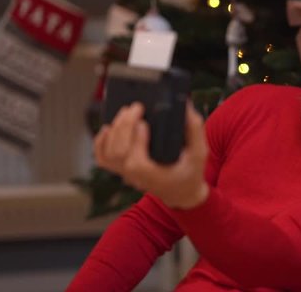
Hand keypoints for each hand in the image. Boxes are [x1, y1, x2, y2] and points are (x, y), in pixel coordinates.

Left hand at [94, 101, 209, 208]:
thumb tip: (185, 107)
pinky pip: (102, 158)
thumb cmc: (190, 172)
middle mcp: (136, 176)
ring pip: (108, 154)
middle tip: (136, 108)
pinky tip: (108, 127)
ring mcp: (126, 173)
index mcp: (155, 175)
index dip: (136, 142)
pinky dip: (100, 142)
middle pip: (119, 153)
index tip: (144, 123)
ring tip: (125, 113)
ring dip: (114, 130)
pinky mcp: (122, 169)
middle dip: (124, 126)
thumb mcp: (199, 153)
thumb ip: (195, 130)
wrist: (182, 192)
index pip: (136, 162)